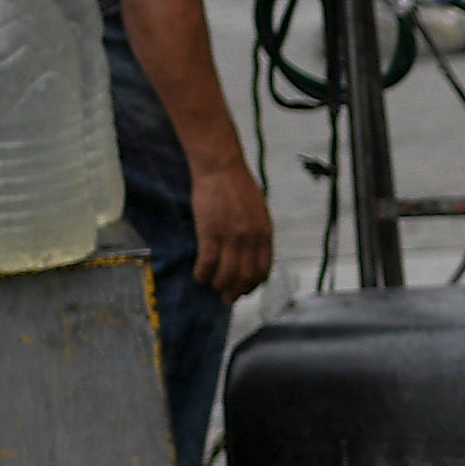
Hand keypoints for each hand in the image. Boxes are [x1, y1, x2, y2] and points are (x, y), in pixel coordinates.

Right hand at [188, 154, 274, 300]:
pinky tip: (199, 275)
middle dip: (236, 292)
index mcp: (265, 233)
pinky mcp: (210, 231)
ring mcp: (231, 236)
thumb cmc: (237, 186)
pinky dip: (203, 274)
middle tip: (226, 298)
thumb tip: (252, 256)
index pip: (263, 269)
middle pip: (245, 276)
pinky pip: (208, 262)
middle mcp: (251, 238)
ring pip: (227, 274)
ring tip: (212, 286)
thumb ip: (257, 234)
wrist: (220, 167)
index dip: (253, 285)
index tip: (245, 290)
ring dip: (219, 285)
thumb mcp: (258, 212)